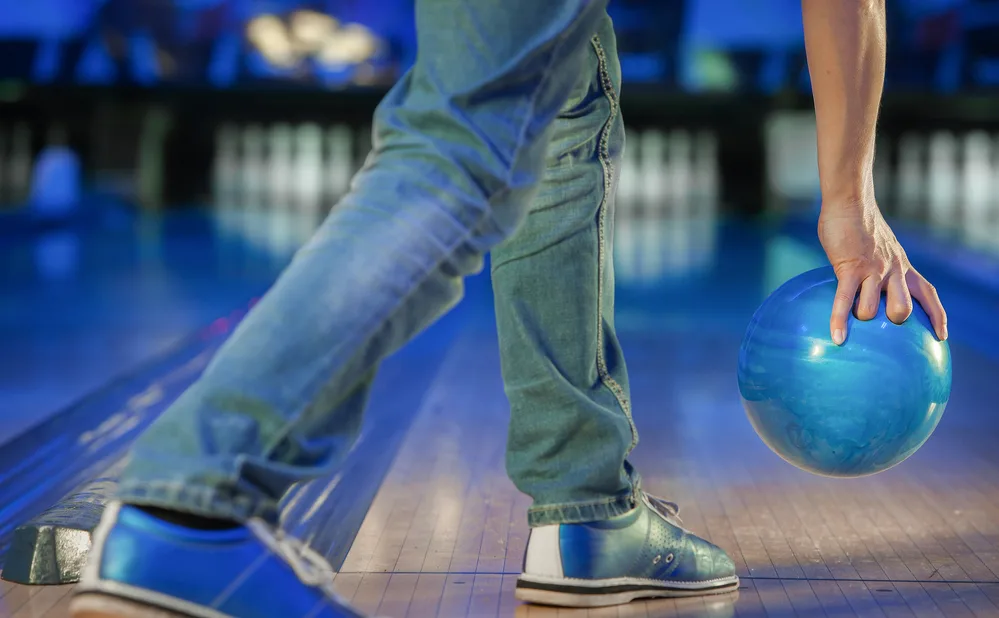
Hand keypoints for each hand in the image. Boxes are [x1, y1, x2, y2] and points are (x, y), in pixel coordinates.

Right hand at [817, 200, 947, 344]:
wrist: (851, 202)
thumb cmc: (860, 225)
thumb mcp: (881, 248)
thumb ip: (880, 267)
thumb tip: (868, 286)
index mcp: (902, 266)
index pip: (928, 294)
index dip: (936, 316)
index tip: (941, 336)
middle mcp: (893, 270)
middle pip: (904, 307)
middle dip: (895, 320)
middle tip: (880, 324)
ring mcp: (872, 270)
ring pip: (872, 308)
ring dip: (860, 317)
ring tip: (848, 320)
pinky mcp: (850, 268)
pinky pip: (844, 300)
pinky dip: (839, 321)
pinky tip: (837, 338)